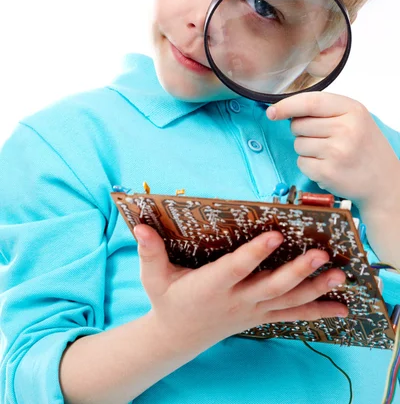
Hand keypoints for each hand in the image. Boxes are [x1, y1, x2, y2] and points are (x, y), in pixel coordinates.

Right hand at [133, 224, 347, 353]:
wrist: (177, 336)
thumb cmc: (167, 300)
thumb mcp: (153, 276)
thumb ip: (149, 251)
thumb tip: (139, 226)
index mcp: (210, 286)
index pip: (236, 268)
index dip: (255, 253)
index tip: (275, 235)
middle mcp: (235, 300)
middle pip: (271, 287)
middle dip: (297, 272)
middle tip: (320, 256)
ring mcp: (251, 311)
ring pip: (287, 301)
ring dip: (315, 289)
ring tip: (339, 276)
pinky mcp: (260, 316)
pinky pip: (292, 315)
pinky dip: (317, 311)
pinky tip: (341, 307)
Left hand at [266, 92, 399, 208]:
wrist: (384, 183)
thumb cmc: (364, 147)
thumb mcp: (354, 118)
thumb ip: (324, 109)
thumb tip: (281, 110)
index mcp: (353, 110)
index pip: (310, 102)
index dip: (286, 106)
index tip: (272, 111)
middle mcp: (346, 129)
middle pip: (298, 124)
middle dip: (301, 131)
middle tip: (324, 139)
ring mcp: (337, 152)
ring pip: (297, 144)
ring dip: (306, 149)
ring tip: (329, 154)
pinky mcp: (328, 173)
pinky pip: (301, 163)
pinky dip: (309, 165)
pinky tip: (328, 166)